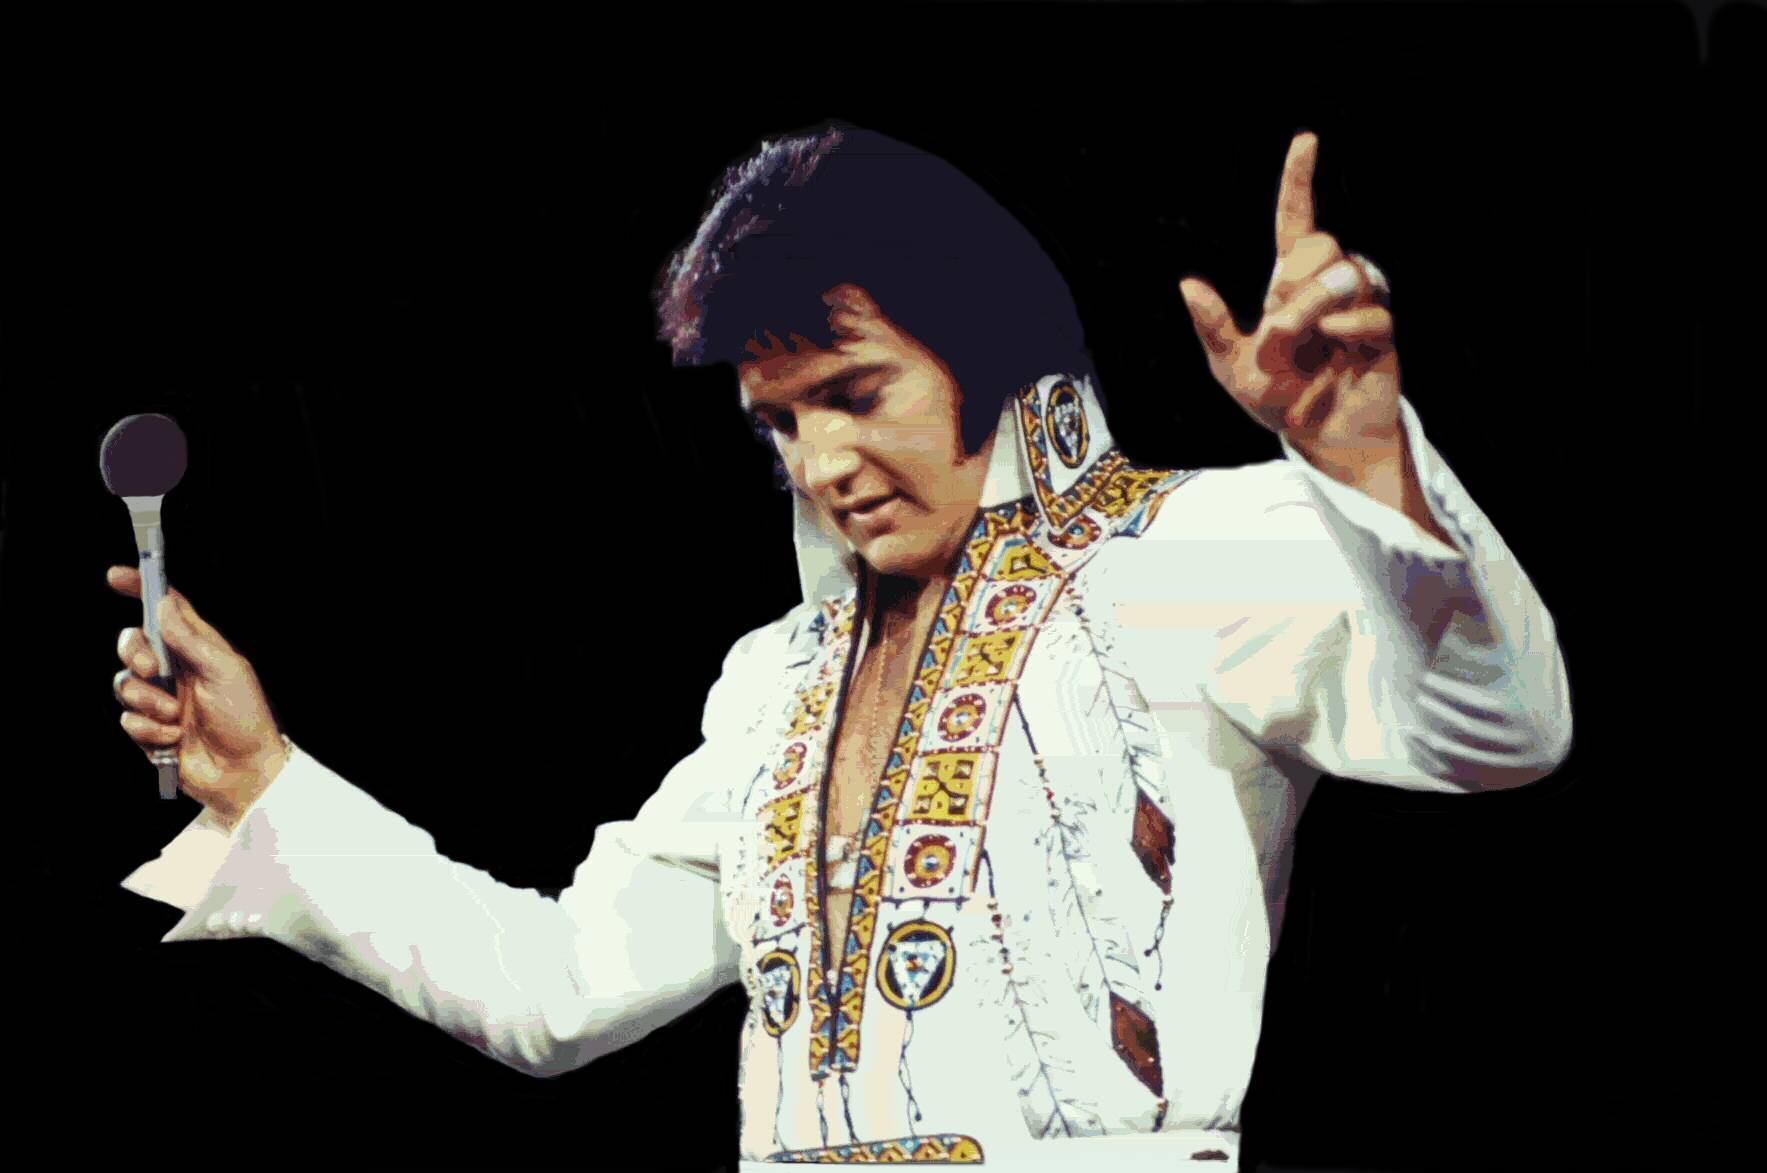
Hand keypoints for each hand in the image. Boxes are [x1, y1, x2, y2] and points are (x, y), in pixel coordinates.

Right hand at [108, 566, 287, 827]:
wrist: (243, 773)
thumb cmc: (245, 719)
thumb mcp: (224, 671)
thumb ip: (191, 639)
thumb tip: (164, 603)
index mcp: (198, 649)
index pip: (166, 610)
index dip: (142, 589)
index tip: (116, 576)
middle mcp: (176, 670)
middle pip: (133, 644)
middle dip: (135, 655)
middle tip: (155, 672)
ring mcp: (161, 699)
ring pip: (124, 683)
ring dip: (147, 701)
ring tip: (176, 717)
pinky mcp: (150, 729)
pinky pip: (128, 719)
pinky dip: (149, 730)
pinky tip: (174, 739)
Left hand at [1178, 132, 1403, 471]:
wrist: (1318, 439)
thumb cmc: (1277, 399)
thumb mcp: (1231, 367)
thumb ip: (1213, 326)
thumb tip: (1187, 283)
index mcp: (1289, 286)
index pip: (1296, 221)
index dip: (1299, 181)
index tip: (1305, 142)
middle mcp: (1326, 287)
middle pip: (1321, 246)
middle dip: (1294, 285)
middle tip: (1278, 332)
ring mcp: (1357, 307)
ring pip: (1346, 274)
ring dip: (1313, 306)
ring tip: (1298, 342)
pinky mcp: (1381, 334)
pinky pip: (1372, 311)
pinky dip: (1348, 324)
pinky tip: (1334, 341)